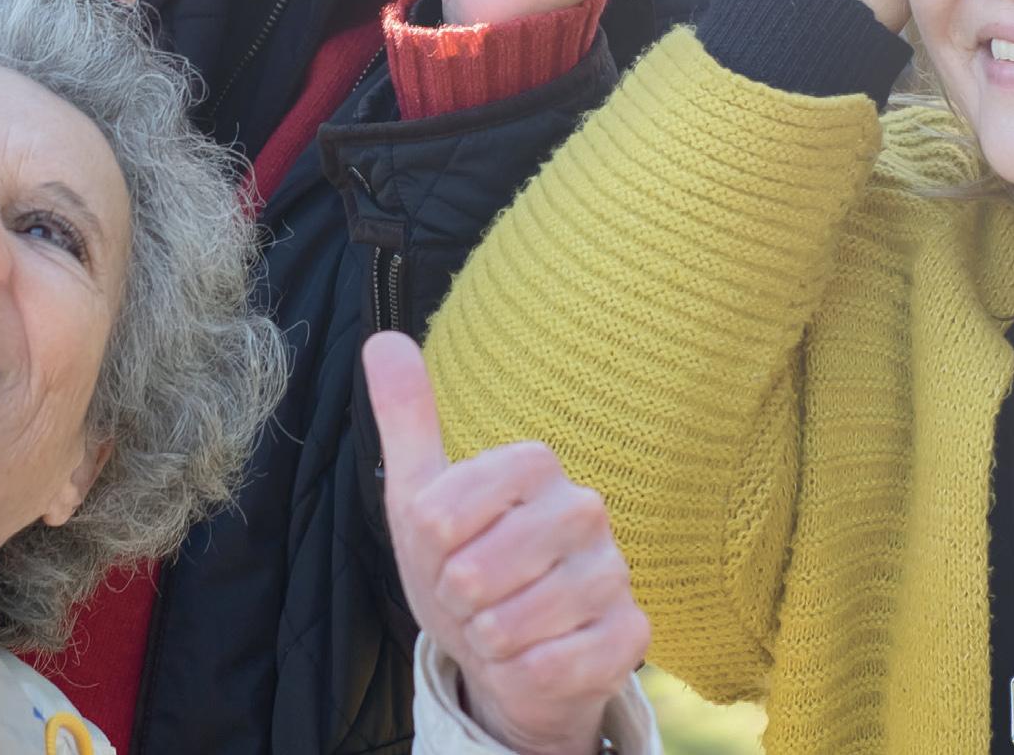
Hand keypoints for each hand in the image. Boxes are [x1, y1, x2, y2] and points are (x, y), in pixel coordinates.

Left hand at [365, 332, 647, 754]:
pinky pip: (555, 665)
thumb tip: (383, 339)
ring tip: (498, 627)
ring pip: (512, 623)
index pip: (439, 516)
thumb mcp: (420, 495)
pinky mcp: (630, 634)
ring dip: (487, 640)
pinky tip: (530, 660)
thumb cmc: (463, 565)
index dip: (427, 551)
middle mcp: (584, 509)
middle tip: (470, 597)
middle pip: (473, 573)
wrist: (508, 653)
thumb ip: (406, 418)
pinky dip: (523, 673)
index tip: (443, 552)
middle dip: (454, 601)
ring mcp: (613, 572)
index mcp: (533, 464)